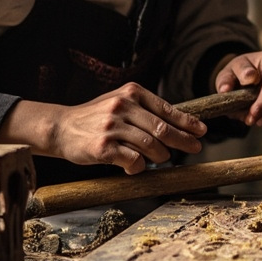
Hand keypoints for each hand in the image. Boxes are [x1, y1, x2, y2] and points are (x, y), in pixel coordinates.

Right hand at [1, 83, 207, 174]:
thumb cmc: (96, 117)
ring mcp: (112, 127)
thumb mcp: (120, 102)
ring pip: (151, 146)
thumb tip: (179, 123)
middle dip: (183, 140)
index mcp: (131, 93)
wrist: (60, 127)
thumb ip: (145, 109)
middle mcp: (122, 106)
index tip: (201, 131)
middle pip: (163, 129)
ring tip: (160, 158)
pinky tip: (134, 167)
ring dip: (160, 156)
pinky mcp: (102, 148)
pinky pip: (133, 161)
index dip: (187, 122)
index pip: (167, 109)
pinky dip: (139, 167)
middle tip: (195, 147)